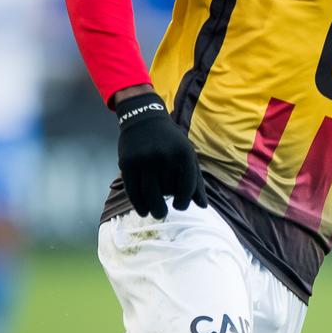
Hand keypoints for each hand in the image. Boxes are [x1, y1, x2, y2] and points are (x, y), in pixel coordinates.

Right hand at [115, 93, 205, 219]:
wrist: (143, 118)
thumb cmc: (170, 141)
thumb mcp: (186, 154)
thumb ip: (195, 180)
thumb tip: (203, 206)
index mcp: (183, 153)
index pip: (187, 185)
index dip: (184, 201)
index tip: (179, 206)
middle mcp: (165, 155)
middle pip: (166, 191)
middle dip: (163, 206)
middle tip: (162, 213)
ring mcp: (145, 159)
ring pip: (148, 192)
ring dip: (151, 208)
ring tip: (154, 214)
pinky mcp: (128, 162)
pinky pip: (133, 189)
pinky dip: (138, 203)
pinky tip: (142, 210)